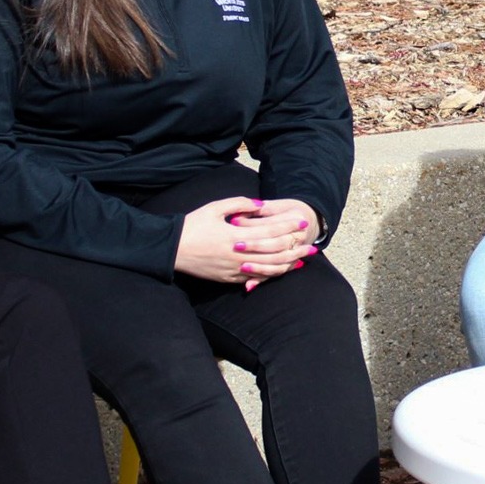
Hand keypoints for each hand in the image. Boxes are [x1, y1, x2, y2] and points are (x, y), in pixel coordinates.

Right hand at [176, 197, 317, 286]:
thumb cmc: (193, 225)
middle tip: (312, 244)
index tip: (302, 221)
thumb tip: (260, 205)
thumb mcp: (214, 208)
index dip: (288, 226)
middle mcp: (238, 254)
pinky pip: (254, 278)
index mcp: (235, 235)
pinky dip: (270, 275)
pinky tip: (281, 271)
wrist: (172, 249)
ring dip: (288, 264)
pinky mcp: (229, 278)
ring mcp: (234, 269)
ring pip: (267, 269)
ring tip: (303, 260)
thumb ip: (239, 204)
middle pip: (274, 252)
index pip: (270, 231)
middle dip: (294, 247)